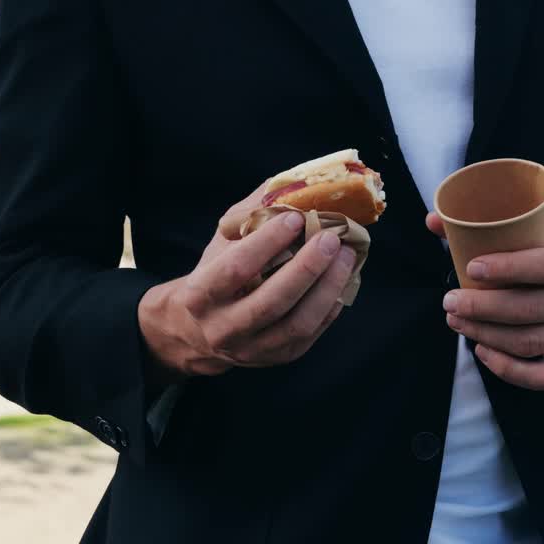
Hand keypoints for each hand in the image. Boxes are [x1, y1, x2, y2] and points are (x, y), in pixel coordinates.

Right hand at [138, 184, 358, 382]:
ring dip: (327, 288)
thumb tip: (291, 184)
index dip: (267, 243)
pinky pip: (310, 335)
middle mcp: (222, 328)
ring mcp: (251, 349)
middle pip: (271, 302)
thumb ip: (250, 215)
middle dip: (306, 268)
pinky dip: (331, 306)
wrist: (196, 331)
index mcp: (199, 296)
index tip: (295, 217)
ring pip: (296, 324)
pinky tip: (343, 281)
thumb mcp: (220, 244)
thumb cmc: (213, 277)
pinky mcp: (276, 359)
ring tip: (347, 256)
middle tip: (331, 238)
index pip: (235, 269)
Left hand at [425, 213, 543, 390]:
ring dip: (486, 334)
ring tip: (457, 321)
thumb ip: (488, 229)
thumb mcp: (538, 238)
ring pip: (528, 342)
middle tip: (450, 302)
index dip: (506, 268)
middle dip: (482, 307)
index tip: (470, 268)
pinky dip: (507, 368)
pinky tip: (482, 349)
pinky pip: (540, 377)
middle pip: (529, 309)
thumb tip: (433, 221)